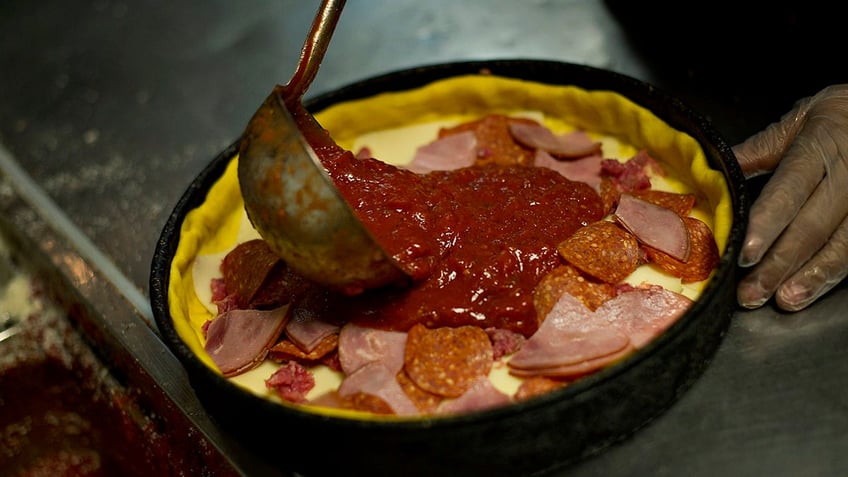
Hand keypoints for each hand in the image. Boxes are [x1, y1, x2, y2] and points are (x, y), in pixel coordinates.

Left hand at [733, 84, 847, 311]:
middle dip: (781, 264)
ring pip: (843, 243)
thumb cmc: (840, 115)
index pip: (791, 189)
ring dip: (811, 276)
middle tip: (752, 293)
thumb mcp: (799, 122)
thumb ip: (759, 151)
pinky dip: (834, 272)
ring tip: (785, 300)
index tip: (746, 254)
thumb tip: (713, 171)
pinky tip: (813, 289)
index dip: (768, 224)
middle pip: (813, 226)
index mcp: (820, 145)